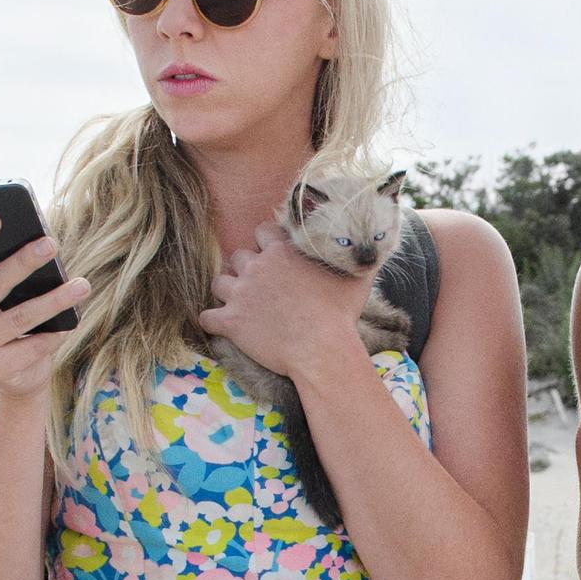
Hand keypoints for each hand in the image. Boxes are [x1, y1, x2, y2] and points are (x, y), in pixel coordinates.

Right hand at [0, 217, 89, 399]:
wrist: (14, 372)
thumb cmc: (14, 316)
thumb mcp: (10, 293)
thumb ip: (14, 269)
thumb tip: (45, 243)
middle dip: (23, 262)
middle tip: (51, 243)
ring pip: (20, 317)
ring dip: (55, 299)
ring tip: (83, 285)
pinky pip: (34, 346)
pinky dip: (56, 333)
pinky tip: (73, 322)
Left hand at [198, 223, 370, 378]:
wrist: (322, 349)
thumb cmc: (341, 313)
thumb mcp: (357, 278)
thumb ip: (359, 258)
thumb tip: (374, 249)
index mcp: (282, 252)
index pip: (262, 231)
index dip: (267, 243)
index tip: (274, 256)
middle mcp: (257, 267)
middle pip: (238, 255)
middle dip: (245, 267)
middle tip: (258, 283)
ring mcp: (240, 294)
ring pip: (218, 282)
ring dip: (226, 290)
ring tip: (237, 301)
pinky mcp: (230, 321)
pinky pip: (206, 316)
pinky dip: (212, 321)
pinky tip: (221, 325)